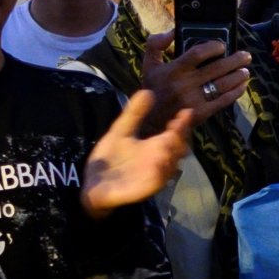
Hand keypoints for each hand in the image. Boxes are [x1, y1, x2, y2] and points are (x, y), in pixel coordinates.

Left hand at [81, 91, 193, 220]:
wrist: (93, 183)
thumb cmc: (110, 158)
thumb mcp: (120, 132)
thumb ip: (134, 114)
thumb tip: (147, 91)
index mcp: (156, 145)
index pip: (176, 133)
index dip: (182, 123)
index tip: (185, 112)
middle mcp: (160, 159)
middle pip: (180, 148)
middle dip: (181, 138)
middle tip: (177, 127)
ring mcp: (156, 174)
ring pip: (172, 163)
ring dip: (172, 153)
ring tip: (169, 140)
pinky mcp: (147, 187)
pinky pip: (159, 179)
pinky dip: (161, 171)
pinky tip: (158, 160)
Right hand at [142, 31, 249, 125]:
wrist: (151, 121)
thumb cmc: (154, 89)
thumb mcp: (149, 65)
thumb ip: (155, 45)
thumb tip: (172, 32)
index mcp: (173, 70)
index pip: (197, 54)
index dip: (213, 47)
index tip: (222, 46)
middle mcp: (184, 85)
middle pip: (217, 68)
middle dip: (235, 60)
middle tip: (246, 56)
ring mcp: (193, 100)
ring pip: (223, 85)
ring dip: (238, 76)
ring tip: (245, 70)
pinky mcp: (201, 114)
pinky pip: (223, 101)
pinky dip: (236, 92)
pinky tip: (242, 85)